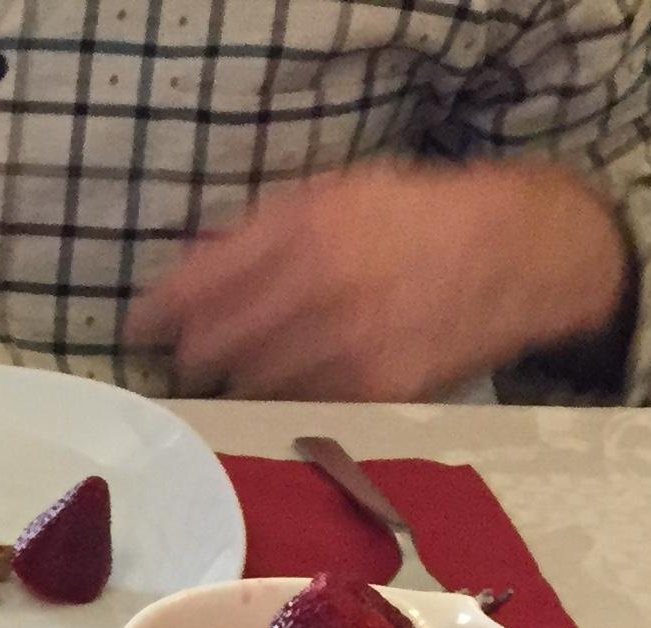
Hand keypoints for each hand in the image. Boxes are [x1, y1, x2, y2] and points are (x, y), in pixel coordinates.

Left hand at [126, 159, 630, 400]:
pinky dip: (288, 405)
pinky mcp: (370, 393)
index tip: (138, 332)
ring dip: (240, 384)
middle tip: (190, 360)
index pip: (198, 288)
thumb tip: (193, 268)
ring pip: (251, 387)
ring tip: (249, 372)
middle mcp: (315, 292)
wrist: (512, 255)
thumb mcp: (338, 194)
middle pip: (212, 350)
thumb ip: (264, 230)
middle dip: (194, 357)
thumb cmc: (415, 219)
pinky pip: (302, 410)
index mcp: (300, 233)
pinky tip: (298, 390)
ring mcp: (343, 349)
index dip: (156, 316)